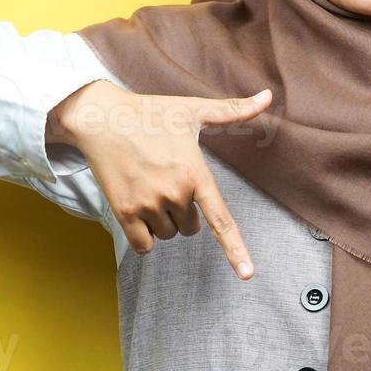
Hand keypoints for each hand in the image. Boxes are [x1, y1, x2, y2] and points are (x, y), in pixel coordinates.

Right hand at [47, 80, 272, 279]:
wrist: (102, 118)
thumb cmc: (151, 113)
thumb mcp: (194, 110)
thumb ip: (234, 110)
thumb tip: (269, 95)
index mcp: (195, 173)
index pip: (220, 220)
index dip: (235, 250)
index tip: (247, 275)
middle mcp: (174, 193)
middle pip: (191, 228)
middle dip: (183, 213)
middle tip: (167, 182)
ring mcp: (147, 204)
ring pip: (168, 235)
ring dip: (162, 222)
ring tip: (149, 188)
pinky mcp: (123, 213)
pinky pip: (144, 246)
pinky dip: (143, 236)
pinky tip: (137, 209)